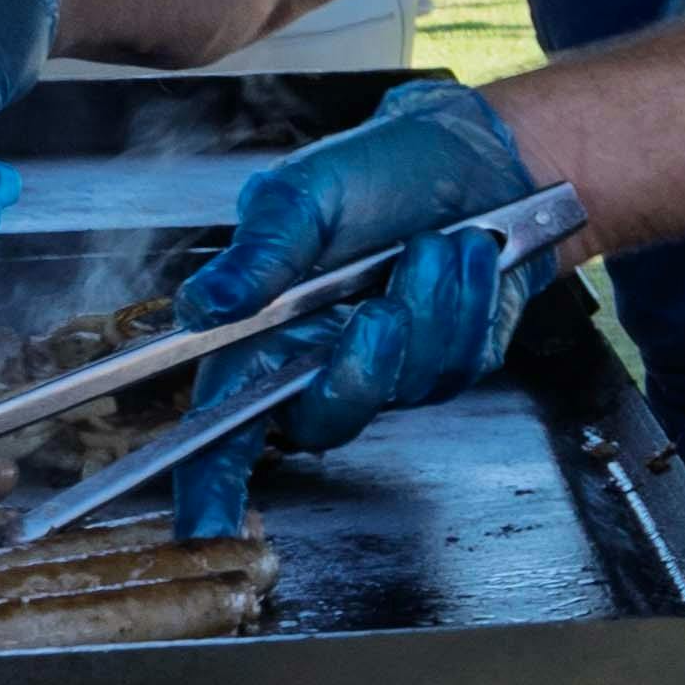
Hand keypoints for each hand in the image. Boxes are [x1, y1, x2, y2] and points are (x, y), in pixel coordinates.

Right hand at [168, 82, 541, 537]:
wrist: (478, 155)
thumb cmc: (377, 171)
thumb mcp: (305, 192)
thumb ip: (259, 251)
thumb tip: (206, 304)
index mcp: (262, 336)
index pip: (221, 433)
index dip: (210, 490)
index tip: (208, 529)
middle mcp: (320, 366)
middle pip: (325, 421)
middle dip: (360, 367)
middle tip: (380, 304)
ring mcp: (390, 372)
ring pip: (402, 386)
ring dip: (427, 306)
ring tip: (435, 242)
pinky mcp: (451, 364)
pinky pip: (459, 360)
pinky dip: (467, 299)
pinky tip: (467, 254)